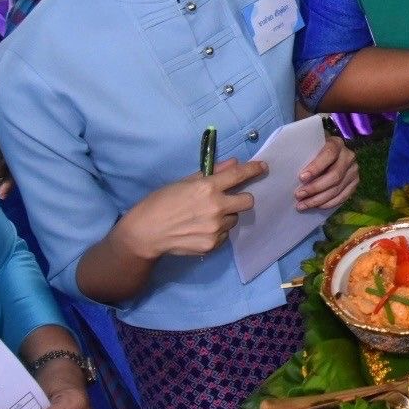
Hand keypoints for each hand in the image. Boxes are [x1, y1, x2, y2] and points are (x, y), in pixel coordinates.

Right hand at [118, 159, 266, 258]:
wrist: (145, 232)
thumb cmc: (161, 202)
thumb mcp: (183, 182)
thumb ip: (211, 173)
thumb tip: (233, 164)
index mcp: (207, 187)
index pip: (239, 175)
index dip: (254, 169)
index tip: (263, 167)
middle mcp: (216, 207)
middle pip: (248, 201)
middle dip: (241, 199)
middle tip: (229, 200)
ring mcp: (216, 228)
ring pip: (234, 219)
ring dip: (226, 216)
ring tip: (204, 217)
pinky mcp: (213, 244)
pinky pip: (224, 235)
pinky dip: (217, 231)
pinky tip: (199, 229)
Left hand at [295, 135, 359, 210]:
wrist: (330, 154)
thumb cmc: (313, 150)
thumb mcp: (308, 145)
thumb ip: (299, 151)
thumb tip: (270, 164)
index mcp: (336, 143)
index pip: (329, 154)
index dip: (316, 167)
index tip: (301, 177)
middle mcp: (349, 156)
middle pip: (335, 176)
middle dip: (315, 188)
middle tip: (298, 195)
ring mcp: (354, 171)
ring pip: (338, 189)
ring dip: (319, 199)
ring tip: (302, 205)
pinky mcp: (354, 183)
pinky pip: (343, 197)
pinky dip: (329, 203)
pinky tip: (316, 206)